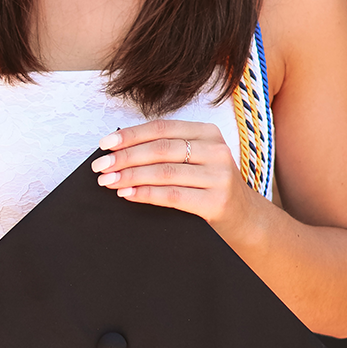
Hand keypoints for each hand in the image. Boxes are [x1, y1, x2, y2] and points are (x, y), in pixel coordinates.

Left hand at [92, 119, 257, 241]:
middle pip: (160, 149)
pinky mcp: (216, 202)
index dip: (131, 135)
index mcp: (208, 132)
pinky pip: (172, 195)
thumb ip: (168, 150)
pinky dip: (145, 194)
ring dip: (130, 176)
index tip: (105, 144)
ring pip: (163, 172)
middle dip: (125, 157)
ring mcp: (218, 176)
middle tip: (101, 165)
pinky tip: (127, 194)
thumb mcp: (197, 159)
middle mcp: (216, 150)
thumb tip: (120, 149)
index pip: (162, 128)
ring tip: (107, 180)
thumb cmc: (210, 186)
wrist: (245, 219)